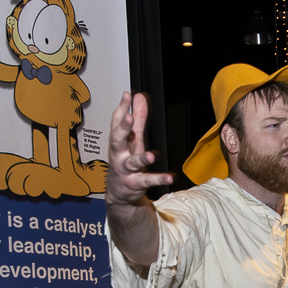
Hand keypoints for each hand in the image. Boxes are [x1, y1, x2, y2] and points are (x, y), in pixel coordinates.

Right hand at [106, 91, 173, 206]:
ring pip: (132, 163)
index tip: (127, 95)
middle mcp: (119, 154)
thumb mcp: (133, 139)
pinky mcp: (135, 183)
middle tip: (129, 118)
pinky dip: (159, 179)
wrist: (118, 192)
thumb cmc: (125, 161)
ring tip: (152, 155)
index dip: (121, 108)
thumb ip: (138, 118)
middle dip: (122, 129)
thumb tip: (139, 96)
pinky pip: (147, 180)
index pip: (117, 122)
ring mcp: (126, 170)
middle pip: (117, 140)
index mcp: (119, 141)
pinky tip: (170, 176)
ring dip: (141, 158)